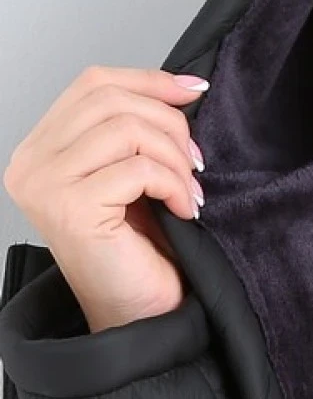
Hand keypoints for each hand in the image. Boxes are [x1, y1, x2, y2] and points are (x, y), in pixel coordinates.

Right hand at [2, 65, 210, 331]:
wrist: (141, 318)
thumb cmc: (138, 255)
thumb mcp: (134, 177)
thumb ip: (137, 132)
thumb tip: (179, 86)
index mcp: (41, 150)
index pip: (93, 84)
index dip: (148, 80)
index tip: (192, 91)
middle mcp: (32, 164)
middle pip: (110, 99)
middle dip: (169, 124)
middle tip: (195, 162)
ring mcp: (45, 185)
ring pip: (126, 128)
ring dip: (174, 158)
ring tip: (189, 191)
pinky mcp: (71, 208)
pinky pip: (137, 169)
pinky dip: (173, 184)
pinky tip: (184, 210)